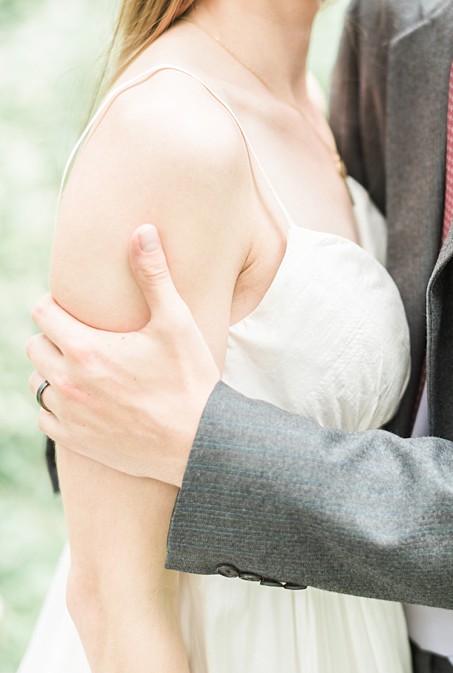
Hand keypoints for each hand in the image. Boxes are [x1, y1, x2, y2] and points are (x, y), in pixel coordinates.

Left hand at [27, 225, 219, 485]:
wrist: (200, 441)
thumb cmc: (190, 378)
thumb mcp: (176, 321)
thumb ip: (154, 275)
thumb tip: (143, 231)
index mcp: (86, 349)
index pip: (42, 313)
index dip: (56, 305)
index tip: (75, 307)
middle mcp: (69, 383)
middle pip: (34, 346)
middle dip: (53, 336)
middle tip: (82, 335)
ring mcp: (70, 415)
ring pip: (37, 382)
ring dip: (52, 371)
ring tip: (82, 366)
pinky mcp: (76, 441)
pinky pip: (45, 417)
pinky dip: (57, 406)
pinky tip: (83, 398)